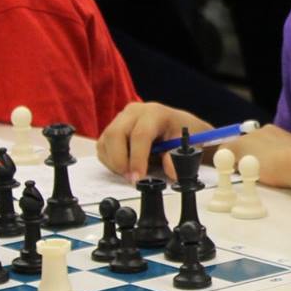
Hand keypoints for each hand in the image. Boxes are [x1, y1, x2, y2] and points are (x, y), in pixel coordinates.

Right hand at [95, 101, 212, 182]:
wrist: (177, 125)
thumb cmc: (182, 132)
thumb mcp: (188, 143)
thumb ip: (178, 157)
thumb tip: (172, 173)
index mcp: (154, 112)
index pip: (140, 134)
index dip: (137, 158)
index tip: (138, 177)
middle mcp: (134, 112)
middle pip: (115, 135)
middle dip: (120, 161)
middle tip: (132, 179)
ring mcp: (120, 119)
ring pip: (106, 141)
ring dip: (115, 163)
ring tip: (132, 172)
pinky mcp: (112, 129)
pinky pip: (102, 147)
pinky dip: (110, 161)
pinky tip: (126, 166)